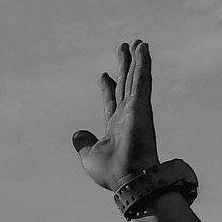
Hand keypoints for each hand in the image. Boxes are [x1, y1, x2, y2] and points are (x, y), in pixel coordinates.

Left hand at [72, 40, 159, 190]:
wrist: (127, 179)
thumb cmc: (110, 172)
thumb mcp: (90, 157)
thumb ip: (84, 143)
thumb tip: (77, 134)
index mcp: (114, 126)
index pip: (111, 101)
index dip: (107, 87)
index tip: (103, 75)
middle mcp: (127, 115)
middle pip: (125, 84)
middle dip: (125, 66)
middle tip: (124, 47)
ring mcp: (135, 109)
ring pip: (136, 78)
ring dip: (137, 60)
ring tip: (138, 42)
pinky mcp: (142, 106)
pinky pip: (142, 80)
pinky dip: (144, 64)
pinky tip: (144, 49)